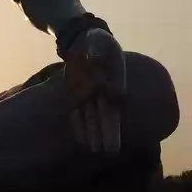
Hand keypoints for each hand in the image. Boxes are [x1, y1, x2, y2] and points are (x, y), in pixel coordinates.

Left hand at [63, 27, 125, 154]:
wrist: (82, 42)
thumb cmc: (96, 40)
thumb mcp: (99, 40)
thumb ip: (98, 50)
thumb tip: (95, 60)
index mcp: (115, 78)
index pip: (117, 94)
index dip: (114, 100)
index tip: (112, 101)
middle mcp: (103, 91)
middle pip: (108, 114)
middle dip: (109, 132)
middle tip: (113, 151)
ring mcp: (89, 96)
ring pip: (92, 118)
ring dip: (93, 133)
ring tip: (95, 151)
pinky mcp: (74, 96)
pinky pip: (77, 113)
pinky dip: (78, 126)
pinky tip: (80, 141)